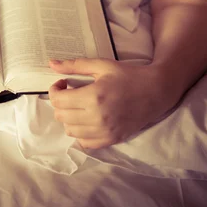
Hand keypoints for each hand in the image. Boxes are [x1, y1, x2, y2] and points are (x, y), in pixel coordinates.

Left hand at [48, 58, 173, 148]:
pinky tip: (85, 119)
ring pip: (70, 131)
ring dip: (68, 117)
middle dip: (60, 102)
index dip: (54, 90)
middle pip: (61, 116)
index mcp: (93, 96)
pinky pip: (85, 142)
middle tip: (69, 92)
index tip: (62, 83)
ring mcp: (105, 131)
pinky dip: (80, 132)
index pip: (58, 101)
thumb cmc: (128, 75)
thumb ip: (74, 65)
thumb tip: (51, 63)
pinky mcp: (112, 139)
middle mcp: (97, 117)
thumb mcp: (101, 65)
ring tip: (77, 105)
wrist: (155, 91)